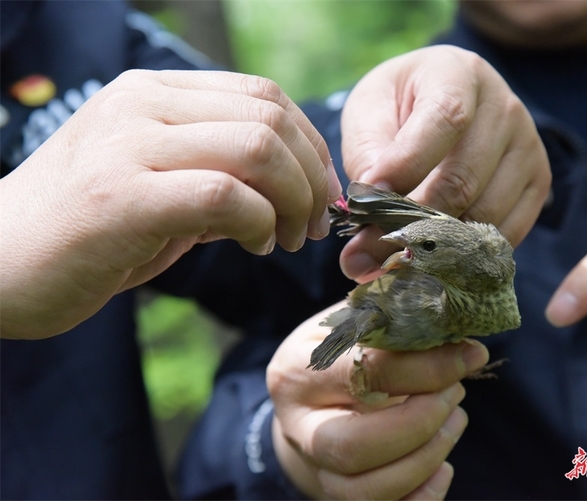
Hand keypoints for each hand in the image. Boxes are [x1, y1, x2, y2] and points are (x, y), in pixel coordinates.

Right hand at [0, 69, 340, 338]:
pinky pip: (223, 195)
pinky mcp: (121, 195)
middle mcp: (141, 104)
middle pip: (270, 118)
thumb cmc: (84, 234)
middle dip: (312, 177)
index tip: (324, 192)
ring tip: (290, 239)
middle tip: (315, 224)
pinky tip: (257, 246)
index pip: (263, 95)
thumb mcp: (158, 186)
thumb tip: (293, 188)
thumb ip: (216, 173)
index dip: (310, 144)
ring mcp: (128, 144)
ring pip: (256, 148)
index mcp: (153, 94)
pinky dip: (260, 223)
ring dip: (294, 200)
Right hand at [267, 303, 489, 499]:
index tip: (471, 355)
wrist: (310, 398)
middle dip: (420, 424)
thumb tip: (454, 318)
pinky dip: (421, 497)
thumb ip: (394, 313)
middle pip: (353, 447)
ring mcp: (315, 469)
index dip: (426, 367)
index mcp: (298, 370)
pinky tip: (443, 468)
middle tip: (456, 394)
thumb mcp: (356, 319)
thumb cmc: (341, 349)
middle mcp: (298, 426)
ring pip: (366, 490)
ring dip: (426, 458)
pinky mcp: (338, 495)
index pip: (363, 373)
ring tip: (455, 419)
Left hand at [339, 45, 549, 281]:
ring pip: (485, 214)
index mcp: (457, 73)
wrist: (436, 101)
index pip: (446, 120)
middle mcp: (504, 105)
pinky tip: (435, 250)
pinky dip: (468, 251)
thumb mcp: (367, 117)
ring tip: (399, 252)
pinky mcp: (538, 180)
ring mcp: (528, 144)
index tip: (370, 201)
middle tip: (370, 250)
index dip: (408, 166)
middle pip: (464, 180)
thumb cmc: (395, 108)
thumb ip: (364, 166)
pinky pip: (506, 233)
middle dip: (412, 222)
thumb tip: (363, 242)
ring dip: (437, 243)